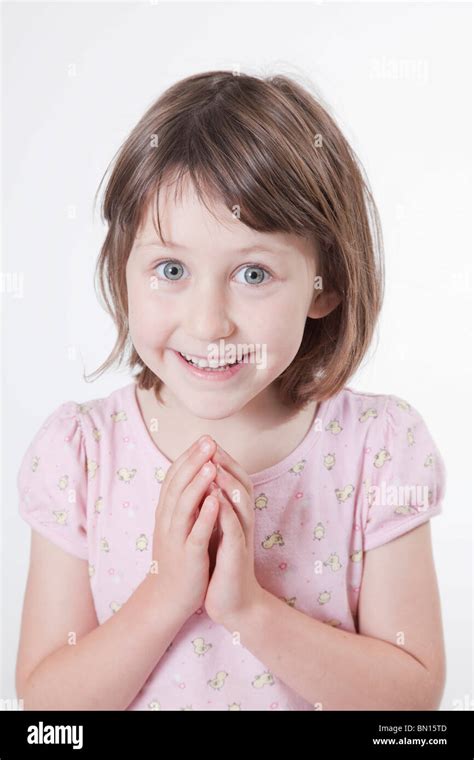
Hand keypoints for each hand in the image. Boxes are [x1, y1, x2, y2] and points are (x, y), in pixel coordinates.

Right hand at [151, 435, 219, 619]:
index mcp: (166, 512)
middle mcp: (167, 521)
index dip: (188, 457)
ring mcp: (176, 538)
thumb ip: (182, 502)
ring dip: (197, 483)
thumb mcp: (177, 525)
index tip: (203, 439)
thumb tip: (192, 475)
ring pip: (184, 506)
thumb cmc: (178, 558)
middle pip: (178, 485)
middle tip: (208, 441)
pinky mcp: (188, 556)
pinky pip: (196, 533)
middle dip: (194, 462)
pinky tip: (216, 500)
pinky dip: (205, 515)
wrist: (168, 598)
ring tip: (211, 464)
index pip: (174, 478)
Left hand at [203, 445, 263, 627]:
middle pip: (241, 484)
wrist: (233, 602)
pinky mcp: (238, 553)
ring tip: (214, 464)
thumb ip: (214, 508)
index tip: (206, 441)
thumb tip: (204, 483)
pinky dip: (225, 510)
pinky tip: (214, 497)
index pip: (234, 479)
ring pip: (240, 502)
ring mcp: (242, 536)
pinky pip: (234, 527)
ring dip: (227, 482)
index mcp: (236, 515)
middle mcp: (243, 521)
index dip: (222, 459)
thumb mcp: (217, 531)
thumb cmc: (222, 565)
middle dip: (226, 463)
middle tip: (211, 444)